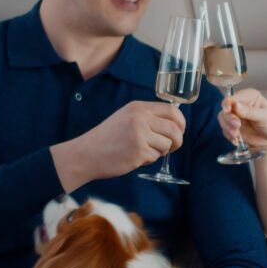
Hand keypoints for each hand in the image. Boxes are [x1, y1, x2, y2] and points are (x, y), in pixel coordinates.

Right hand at [52, 101, 185, 190]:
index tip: (179, 131)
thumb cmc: (107, 138)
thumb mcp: (126, 118)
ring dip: (160, 152)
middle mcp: (140, 118)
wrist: (86, 153)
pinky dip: (148, 159)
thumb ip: (147, 118)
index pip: (172, 111)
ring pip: (167, 144)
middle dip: (177, 141)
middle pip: (175, 129)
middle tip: (171, 147)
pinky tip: (134, 157)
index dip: (181, 123)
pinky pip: (155, 157)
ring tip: (144, 151)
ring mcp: (139, 134)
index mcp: (138, 108)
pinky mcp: (138, 151)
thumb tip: (174, 125)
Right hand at [217, 88, 266, 152]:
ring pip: (223, 118)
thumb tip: (236, 105)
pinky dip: (229, 134)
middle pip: (225, 108)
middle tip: (237, 126)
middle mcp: (240, 104)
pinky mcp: (232, 127)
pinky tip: (237, 139)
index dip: (228, 103)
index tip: (227, 110)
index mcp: (249, 96)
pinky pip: (225, 129)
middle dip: (229, 118)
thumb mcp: (265, 117)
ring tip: (237, 135)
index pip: (234, 97)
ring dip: (228, 127)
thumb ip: (250, 112)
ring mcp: (235, 116)